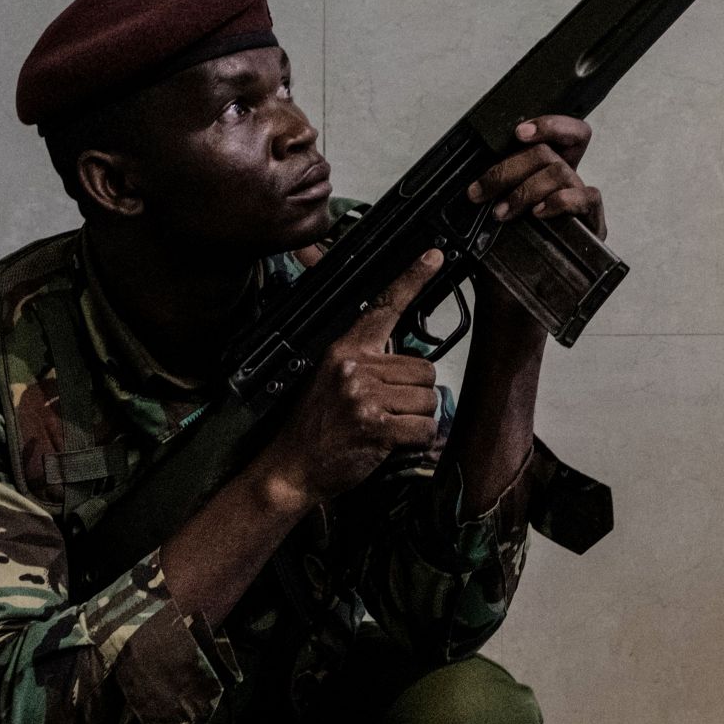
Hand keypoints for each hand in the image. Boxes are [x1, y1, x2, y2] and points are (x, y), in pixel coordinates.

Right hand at [251, 249, 444, 511]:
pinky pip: (424, 428)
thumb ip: (366, 362)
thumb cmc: (314, 428)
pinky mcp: (375, 424)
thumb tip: (406, 357)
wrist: (290, 468)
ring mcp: (364, 395)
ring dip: (416, 419)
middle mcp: (354, 367)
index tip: (433, 255)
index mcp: (344, 350)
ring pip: (429, 400)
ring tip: (384, 427)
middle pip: (425, 368)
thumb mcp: (331, 380)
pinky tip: (390, 443)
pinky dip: (416, 441)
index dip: (412, 279)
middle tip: (386, 411)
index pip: (383, 307)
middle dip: (415, 394)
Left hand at [464, 115, 606, 239]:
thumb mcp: (503, 213)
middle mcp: (569, 180)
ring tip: (502, 212)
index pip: (565, 133)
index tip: (517, 133)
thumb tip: (475, 181)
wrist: (531, 291)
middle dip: (508, 170)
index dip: (548, 125)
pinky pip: (585, 198)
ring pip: (559, 172)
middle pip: (547, 153)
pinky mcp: (593, 221)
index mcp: (550, 172)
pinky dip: (558, 202)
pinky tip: (538, 214)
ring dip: (524, 190)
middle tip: (480, 192)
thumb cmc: (518, 250)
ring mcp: (582, 199)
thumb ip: (498, 190)